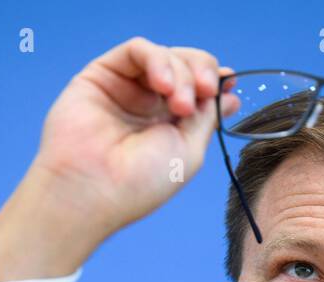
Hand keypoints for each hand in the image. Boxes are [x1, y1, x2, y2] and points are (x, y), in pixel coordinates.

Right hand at [0, 37, 237, 281]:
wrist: (93, 189)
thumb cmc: (139, 183)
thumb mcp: (189, 151)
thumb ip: (207, 117)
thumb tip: (230, 96)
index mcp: (170, 126)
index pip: (198, 89)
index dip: (214, 82)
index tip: (228, 86)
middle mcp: (148, 105)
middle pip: (186, 66)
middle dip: (201, 75)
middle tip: (204, 94)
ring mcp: (126, 89)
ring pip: (165, 56)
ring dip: (181, 72)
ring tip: (180, 102)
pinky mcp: (102, 75)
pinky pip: (137, 50)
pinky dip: (157, 59)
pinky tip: (162, 83)